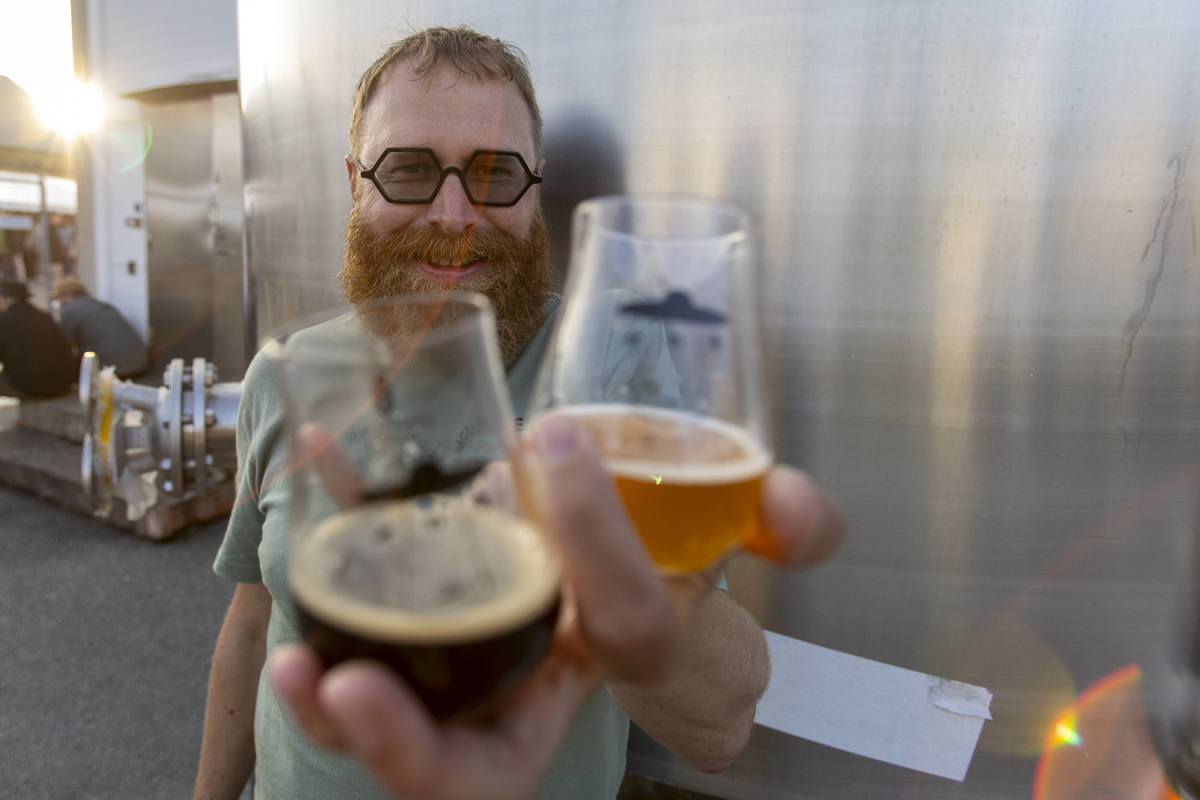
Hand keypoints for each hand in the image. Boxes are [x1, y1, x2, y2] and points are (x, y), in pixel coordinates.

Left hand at [269, 416, 844, 798]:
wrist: (583, 545)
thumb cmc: (652, 559)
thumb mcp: (733, 534)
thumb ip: (790, 525)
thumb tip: (795, 510)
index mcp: (611, 665)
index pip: (619, 635)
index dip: (602, 559)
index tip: (560, 449)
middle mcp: (524, 688)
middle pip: (464, 769)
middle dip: (410, 749)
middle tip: (355, 692)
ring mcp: (458, 661)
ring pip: (387, 726)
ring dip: (336, 708)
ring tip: (301, 663)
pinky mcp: (408, 607)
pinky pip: (355, 602)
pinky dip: (326, 555)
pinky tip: (314, 468)